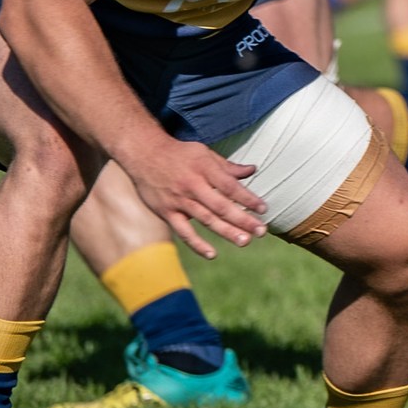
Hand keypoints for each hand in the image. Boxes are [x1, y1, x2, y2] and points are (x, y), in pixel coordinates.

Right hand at [122, 138, 267, 258]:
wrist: (143, 154)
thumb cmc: (179, 153)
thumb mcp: (204, 153)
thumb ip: (227, 166)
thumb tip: (252, 170)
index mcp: (204, 168)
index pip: (230, 186)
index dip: (248, 198)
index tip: (264, 209)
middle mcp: (193, 185)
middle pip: (221, 205)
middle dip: (243, 219)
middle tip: (262, 231)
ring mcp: (179, 200)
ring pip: (206, 219)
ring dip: (226, 232)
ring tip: (245, 241)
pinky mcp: (167, 212)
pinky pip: (183, 231)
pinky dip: (197, 244)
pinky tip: (212, 254)